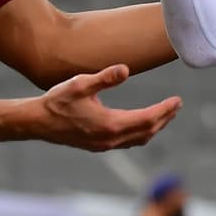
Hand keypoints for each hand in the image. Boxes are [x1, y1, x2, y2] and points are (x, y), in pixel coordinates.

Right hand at [33, 64, 181, 150]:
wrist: (37, 122)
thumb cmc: (58, 100)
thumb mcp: (80, 84)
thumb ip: (105, 77)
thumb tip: (126, 70)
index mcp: (110, 124)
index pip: (148, 119)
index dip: (165, 110)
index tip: (177, 100)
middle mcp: (110, 138)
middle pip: (147, 131)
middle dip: (164, 118)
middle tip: (176, 105)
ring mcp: (104, 145)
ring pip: (138, 139)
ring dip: (154, 127)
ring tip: (164, 114)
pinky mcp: (98, 146)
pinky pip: (127, 142)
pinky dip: (140, 133)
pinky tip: (140, 124)